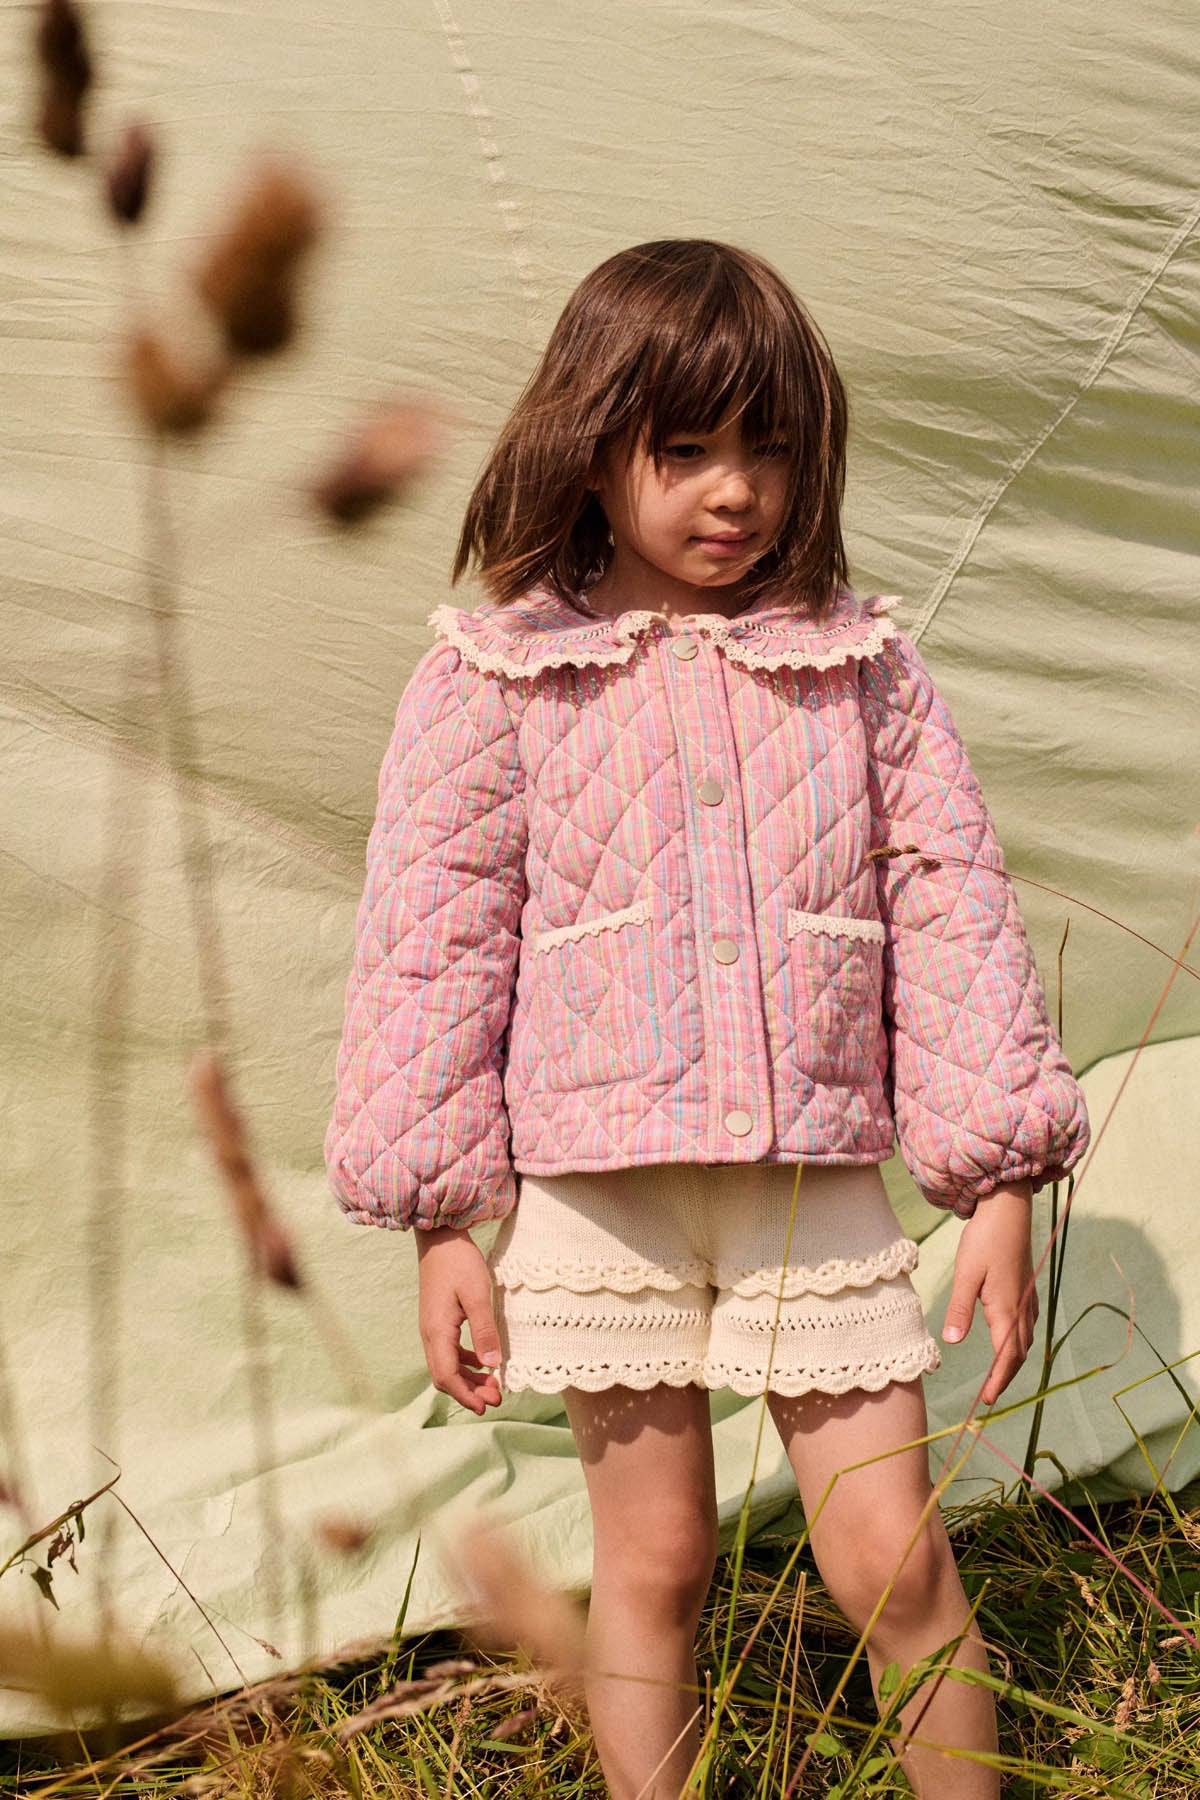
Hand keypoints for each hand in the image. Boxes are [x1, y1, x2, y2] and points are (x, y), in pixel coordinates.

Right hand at [415, 1225, 503, 1413]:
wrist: (441, 1238)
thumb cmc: (459, 1262)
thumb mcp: (477, 1294)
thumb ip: (484, 1330)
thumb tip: (492, 1365)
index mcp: (437, 1331)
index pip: (446, 1376)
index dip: (465, 1396)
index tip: (486, 1407)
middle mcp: (430, 1334)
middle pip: (444, 1376)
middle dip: (469, 1392)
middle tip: (496, 1399)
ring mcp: (432, 1328)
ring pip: (446, 1365)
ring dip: (468, 1379)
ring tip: (493, 1386)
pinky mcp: (438, 1320)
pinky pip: (448, 1351)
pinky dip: (465, 1363)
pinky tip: (482, 1362)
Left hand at [942, 1180, 1038, 1405]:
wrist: (1008, 1210)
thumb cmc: (984, 1240)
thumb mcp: (965, 1274)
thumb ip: (959, 1310)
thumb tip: (952, 1342)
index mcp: (1007, 1309)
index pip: (1006, 1357)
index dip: (998, 1380)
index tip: (987, 1400)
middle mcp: (1022, 1308)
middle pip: (1019, 1353)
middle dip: (1006, 1377)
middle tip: (990, 1395)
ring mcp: (1028, 1298)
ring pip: (1025, 1340)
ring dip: (1013, 1361)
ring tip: (999, 1375)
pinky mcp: (1027, 1289)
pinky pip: (1027, 1325)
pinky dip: (1018, 1342)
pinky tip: (1009, 1340)